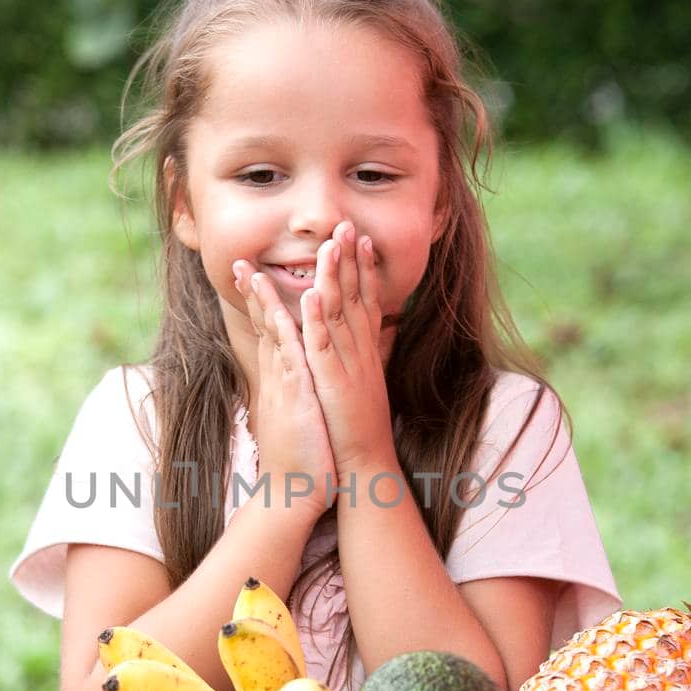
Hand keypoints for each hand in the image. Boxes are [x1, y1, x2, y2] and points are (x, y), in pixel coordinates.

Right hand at [232, 259, 335, 521]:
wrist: (294, 494)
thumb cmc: (301, 461)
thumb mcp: (296, 418)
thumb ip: (291, 398)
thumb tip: (291, 388)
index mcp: (281, 380)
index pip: (270, 334)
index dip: (263, 305)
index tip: (254, 278)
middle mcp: (278, 378)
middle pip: (263, 326)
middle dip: (252, 293)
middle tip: (240, 263)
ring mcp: (284, 385)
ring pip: (272, 335)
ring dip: (264, 301)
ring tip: (251, 270)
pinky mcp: (295, 396)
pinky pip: (291, 357)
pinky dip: (289, 330)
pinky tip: (287, 307)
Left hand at [300, 221, 396, 478]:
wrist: (365, 465)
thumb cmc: (360, 430)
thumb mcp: (366, 386)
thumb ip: (369, 357)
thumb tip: (380, 337)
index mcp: (366, 353)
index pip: (367, 302)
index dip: (365, 270)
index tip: (362, 241)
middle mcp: (360, 353)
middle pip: (357, 298)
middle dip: (352, 261)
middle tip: (347, 225)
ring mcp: (346, 365)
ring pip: (339, 314)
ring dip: (335, 278)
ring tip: (329, 246)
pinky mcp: (331, 382)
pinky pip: (323, 346)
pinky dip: (317, 320)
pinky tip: (311, 295)